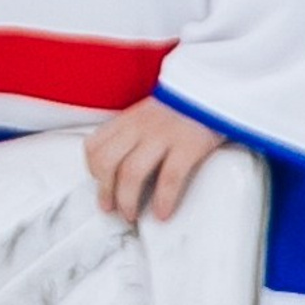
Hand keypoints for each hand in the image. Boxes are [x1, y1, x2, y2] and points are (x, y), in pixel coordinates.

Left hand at [85, 96, 224, 222]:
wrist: (212, 90)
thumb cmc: (181, 107)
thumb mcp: (148, 112)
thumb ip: (133, 131)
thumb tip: (121, 159)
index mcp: (128, 119)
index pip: (94, 145)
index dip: (92, 169)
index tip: (99, 184)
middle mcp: (139, 126)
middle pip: (107, 162)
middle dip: (105, 190)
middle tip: (111, 208)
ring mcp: (162, 135)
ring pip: (132, 172)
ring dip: (128, 199)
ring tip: (131, 215)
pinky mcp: (188, 146)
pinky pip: (169, 177)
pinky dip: (163, 199)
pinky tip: (162, 213)